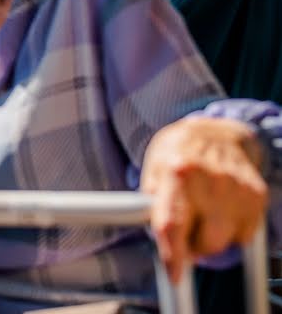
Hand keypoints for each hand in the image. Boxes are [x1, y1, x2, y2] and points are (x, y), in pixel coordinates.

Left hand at [142, 117, 267, 282]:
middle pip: (206, 242)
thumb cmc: (177, 154)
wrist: (214, 132)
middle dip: (193, 247)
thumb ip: (151, 204)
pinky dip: (231, 230)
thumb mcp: (152, 170)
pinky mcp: (257, 194)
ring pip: (227, 241)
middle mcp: (211, 181)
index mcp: (178, 173)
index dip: (174, 255)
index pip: (173, 225)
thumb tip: (155, 237)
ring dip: (212, 238)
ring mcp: (238, 188)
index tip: (175, 274)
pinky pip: (245, 234)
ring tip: (202, 214)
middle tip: (185, 232)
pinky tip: (220, 209)